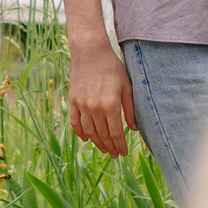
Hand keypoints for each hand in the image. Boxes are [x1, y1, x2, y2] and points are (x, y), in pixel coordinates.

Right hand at [67, 38, 135, 158]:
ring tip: (104, 149)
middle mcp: (95, 108)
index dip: (120, 145)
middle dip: (110, 147)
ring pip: (89, 131)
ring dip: (97, 143)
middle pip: (102, 135)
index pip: (116, 133)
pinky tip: (86, 139)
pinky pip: (75, 122)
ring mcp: (82, 105)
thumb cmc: (112, 68)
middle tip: (115, 154)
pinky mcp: (73, 101)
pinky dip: (80, 133)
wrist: (90, 52)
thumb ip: (130, 109)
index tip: (124, 153)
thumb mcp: (126, 86)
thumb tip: (134, 129)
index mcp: (110, 105)